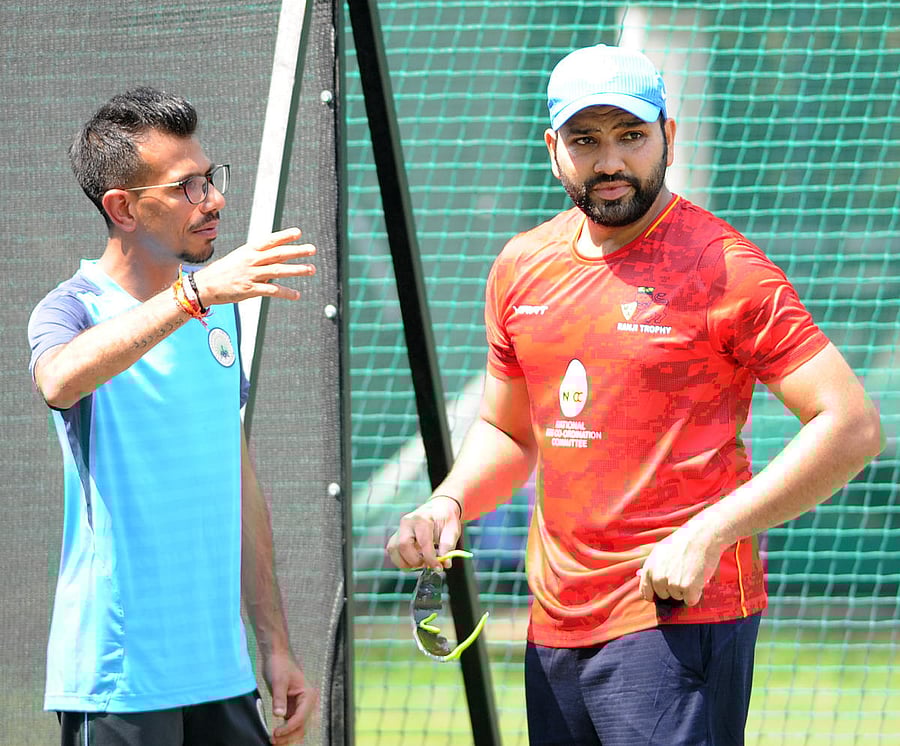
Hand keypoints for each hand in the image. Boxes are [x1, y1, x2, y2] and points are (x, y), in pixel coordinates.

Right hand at [193, 227, 315, 305]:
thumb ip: (260, 256)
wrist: (205, 285)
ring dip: (296, 269)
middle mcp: (251, 260)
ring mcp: (251, 275)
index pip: (269, 240)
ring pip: (278, 270)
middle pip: (278, 253)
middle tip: (312, 249)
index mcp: (248, 250)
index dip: (284, 236)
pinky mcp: (250, 289)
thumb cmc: (225, 271)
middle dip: (296, 251)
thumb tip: (280, 255)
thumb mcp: (241, 257)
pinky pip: (271, 290)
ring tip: (311, 269)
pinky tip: (297, 294)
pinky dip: (286, 292)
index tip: (298, 233)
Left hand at [262, 651, 318, 744]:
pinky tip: (275, 736)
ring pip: (297, 728)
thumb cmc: (279, 665)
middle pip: (301, 727)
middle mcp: (306, 703)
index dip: (288, 728)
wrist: (276, 656)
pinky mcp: (292, 708)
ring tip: (273, 742)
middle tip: (273, 741)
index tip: (275, 733)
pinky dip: (284, 732)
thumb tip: (279, 715)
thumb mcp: (278, 681)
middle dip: (289, 736)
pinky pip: (290, 724)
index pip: (300, 718)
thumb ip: (279, 698)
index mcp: (308, 695)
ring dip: (287, 737)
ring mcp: (299, 706)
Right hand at [386, 496, 461, 570]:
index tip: (438, 568)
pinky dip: (401, 560)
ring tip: (420, 563)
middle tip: (427, 565)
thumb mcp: (452, 529)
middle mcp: (407, 523)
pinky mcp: (396, 536)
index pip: (423, 542)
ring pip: (394, 550)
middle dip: (415, 561)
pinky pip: (393, 551)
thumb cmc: (444, 518)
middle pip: (403, 545)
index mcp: (422, 519)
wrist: (437, 508)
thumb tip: (445, 563)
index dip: (430, 558)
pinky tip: (413, 561)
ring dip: (406, 563)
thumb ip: (448, 546)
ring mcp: (399, 529)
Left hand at [637, 521, 725, 606]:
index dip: (654, 594)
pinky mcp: (687, 588)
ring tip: (691, 572)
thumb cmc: (682, 542)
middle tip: (682, 573)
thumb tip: (642, 577)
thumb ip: (652, 567)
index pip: (645, 592)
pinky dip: (695, 594)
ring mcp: (672, 584)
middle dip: (673, 589)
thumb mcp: (660, 552)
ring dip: (685, 590)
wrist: (701, 536)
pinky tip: (697, 579)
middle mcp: (657, 578)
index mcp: (649, 568)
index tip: (660, 594)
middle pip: (664, 595)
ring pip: (678, 597)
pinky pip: (690, 600)